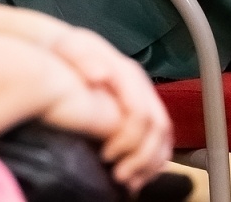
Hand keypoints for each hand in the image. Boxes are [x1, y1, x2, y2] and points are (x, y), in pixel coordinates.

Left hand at [52, 29, 172, 188]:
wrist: (69, 48)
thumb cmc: (67, 52)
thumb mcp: (72, 49)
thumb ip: (86, 60)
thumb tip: (100, 75)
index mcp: (128, 74)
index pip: (141, 114)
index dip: (128, 140)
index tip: (105, 156)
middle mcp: (141, 87)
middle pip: (158, 128)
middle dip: (142, 157)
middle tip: (119, 177)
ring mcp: (144, 98)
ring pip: (163, 136)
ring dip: (150, 163)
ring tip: (129, 182)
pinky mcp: (142, 110)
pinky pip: (160, 139)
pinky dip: (152, 161)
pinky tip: (137, 176)